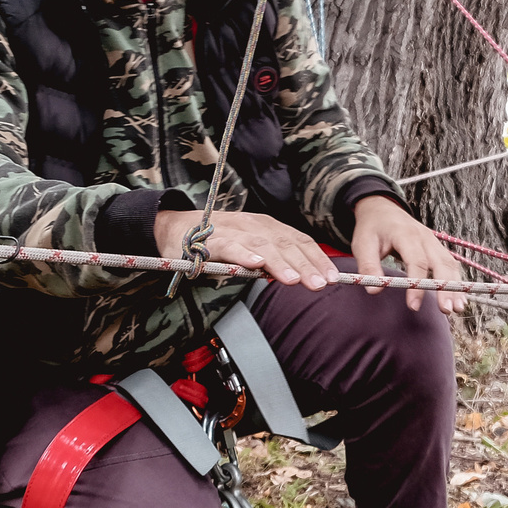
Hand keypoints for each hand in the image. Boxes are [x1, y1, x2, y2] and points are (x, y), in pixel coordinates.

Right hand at [156, 208, 337, 287]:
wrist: (175, 229)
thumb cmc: (219, 242)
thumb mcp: (251, 249)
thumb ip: (273, 261)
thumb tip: (302, 277)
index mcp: (267, 226)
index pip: (298, 241)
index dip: (316, 258)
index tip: (332, 277)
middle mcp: (253, 224)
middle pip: (285, 244)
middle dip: (305, 264)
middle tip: (321, 283)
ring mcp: (232, 230)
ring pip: (262, 245)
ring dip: (280, 262)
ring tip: (294, 280)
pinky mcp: (210, 240)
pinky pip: (229, 246)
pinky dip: (244, 254)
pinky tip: (256, 265)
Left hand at [353, 194, 465, 314]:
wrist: (382, 210)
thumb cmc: (372, 228)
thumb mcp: (362, 244)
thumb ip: (368, 266)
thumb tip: (375, 290)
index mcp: (406, 234)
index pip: (417, 261)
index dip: (417, 285)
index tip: (413, 306)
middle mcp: (425, 237)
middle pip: (441, 263)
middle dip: (446, 288)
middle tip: (447, 310)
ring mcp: (433, 242)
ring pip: (450, 264)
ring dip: (456, 287)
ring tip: (457, 308)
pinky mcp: (436, 248)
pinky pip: (450, 264)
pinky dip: (456, 281)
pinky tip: (458, 298)